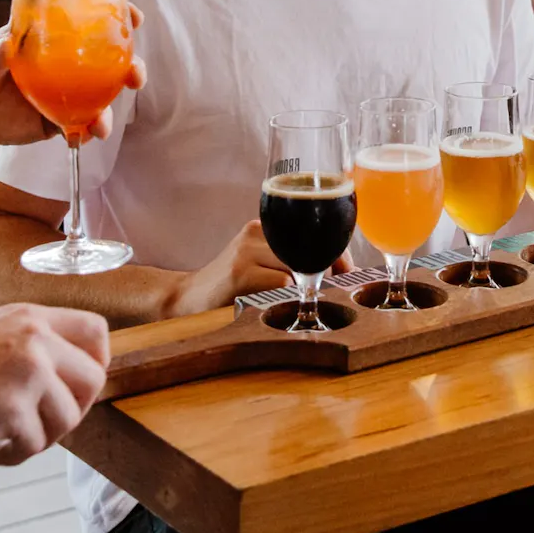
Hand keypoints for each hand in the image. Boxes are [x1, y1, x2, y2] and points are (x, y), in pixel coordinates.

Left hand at [0, 6, 146, 152]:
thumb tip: (3, 46)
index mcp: (46, 37)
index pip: (87, 20)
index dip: (115, 16)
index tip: (133, 16)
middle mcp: (61, 64)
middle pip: (107, 60)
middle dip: (129, 65)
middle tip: (135, 75)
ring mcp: (60, 94)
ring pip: (99, 96)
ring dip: (111, 108)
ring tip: (103, 124)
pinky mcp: (53, 122)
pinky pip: (80, 125)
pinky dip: (89, 131)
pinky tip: (88, 136)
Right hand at [0, 302, 110, 465]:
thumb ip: (31, 339)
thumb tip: (66, 367)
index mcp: (32, 316)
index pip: (96, 330)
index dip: (96, 361)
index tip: (79, 385)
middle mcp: (37, 340)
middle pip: (93, 379)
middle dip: (78, 408)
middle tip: (52, 423)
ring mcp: (28, 374)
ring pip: (69, 417)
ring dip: (46, 438)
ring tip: (16, 442)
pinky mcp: (14, 409)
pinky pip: (36, 443)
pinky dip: (18, 455)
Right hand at [165, 220, 351, 317]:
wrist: (186, 298)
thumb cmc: (232, 287)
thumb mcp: (262, 264)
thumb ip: (292, 261)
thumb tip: (340, 272)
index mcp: (265, 226)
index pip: (313, 231)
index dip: (336, 253)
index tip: (347, 273)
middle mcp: (256, 232)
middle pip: (310, 249)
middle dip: (328, 272)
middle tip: (335, 290)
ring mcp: (246, 251)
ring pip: (298, 267)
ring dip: (307, 287)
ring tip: (303, 300)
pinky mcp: (239, 273)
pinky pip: (281, 284)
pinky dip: (287, 297)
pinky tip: (277, 305)